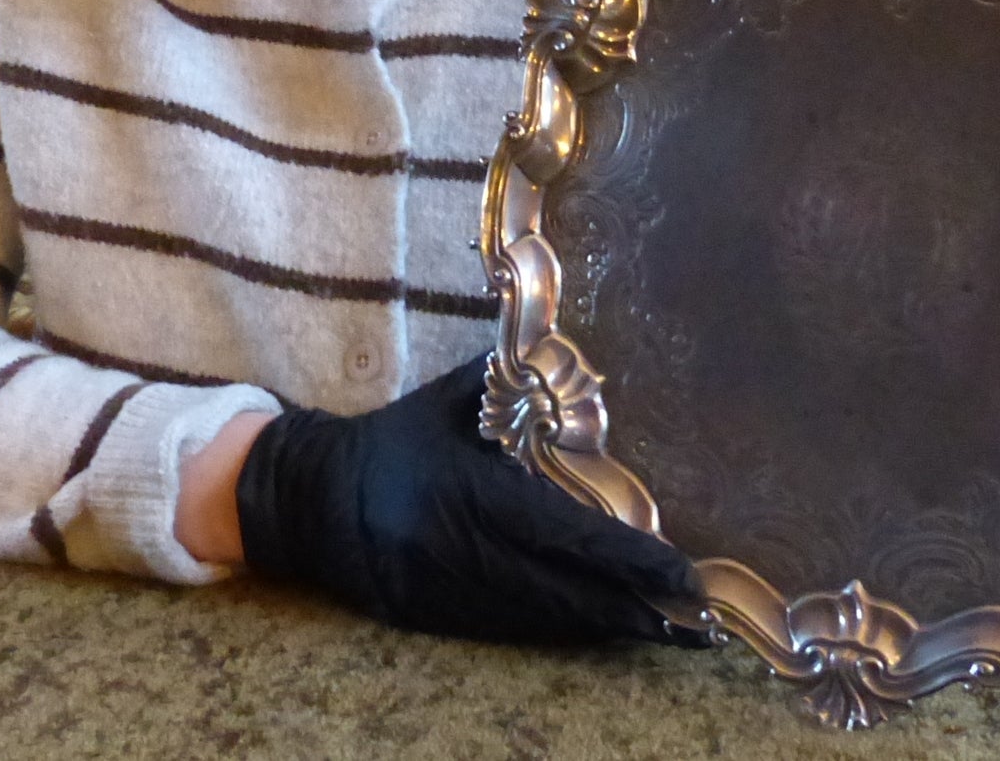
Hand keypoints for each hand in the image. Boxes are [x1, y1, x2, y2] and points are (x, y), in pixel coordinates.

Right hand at [234, 356, 709, 645]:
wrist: (304, 498)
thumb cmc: (391, 442)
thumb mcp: (448, 404)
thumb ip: (509, 388)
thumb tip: (575, 369)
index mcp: (464, 492)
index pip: (560, 533)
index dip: (624, 557)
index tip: (678, 569)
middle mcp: (455, 549)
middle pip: (560, 590)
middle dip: (631, 605)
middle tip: (695, 617)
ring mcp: (441, 590)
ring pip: (537, 619)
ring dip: (603, 625)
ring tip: (664, 629)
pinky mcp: (429, 618)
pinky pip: (506, 630)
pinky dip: (557, 630)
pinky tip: (599, 629)